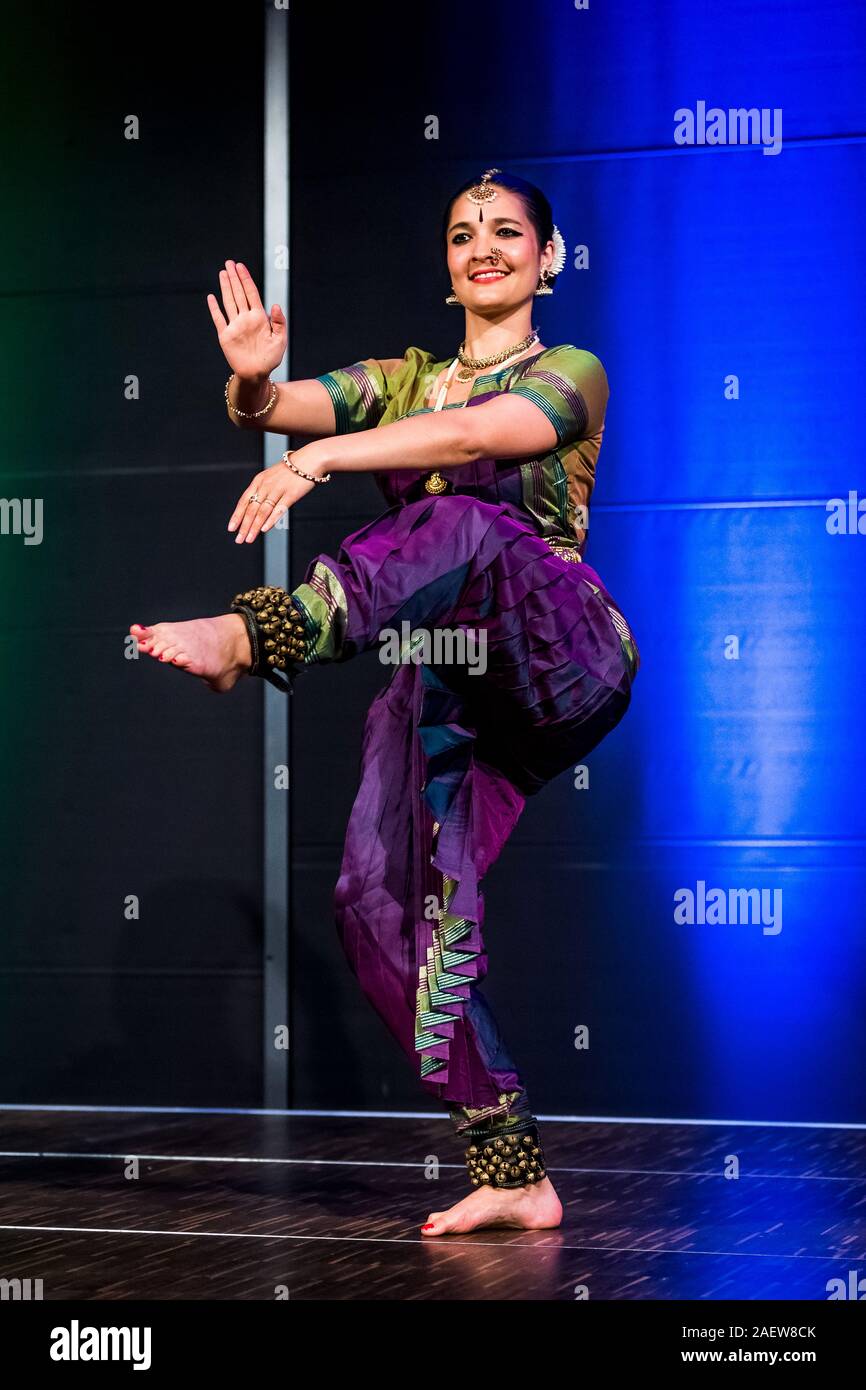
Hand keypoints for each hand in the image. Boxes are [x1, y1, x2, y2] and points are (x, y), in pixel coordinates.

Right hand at [207, 260, 286, 380]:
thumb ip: (279, 322)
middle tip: (229, 263)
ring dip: (225, 287)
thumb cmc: (270, 358)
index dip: (246, 279)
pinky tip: (212, 297)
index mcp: (259, 317)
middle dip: (234, 278)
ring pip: (229, 302)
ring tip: (222, 273)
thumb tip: (275, 305)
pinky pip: (218, 319)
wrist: (257, 374)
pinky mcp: (226, 336)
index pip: (251, 293)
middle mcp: (245, 319)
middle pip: (239, 293)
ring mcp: (235, 326)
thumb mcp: (280, 340)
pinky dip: (214, 309)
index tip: (241, 267)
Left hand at [228, 458, 317, 542]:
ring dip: (254, 527)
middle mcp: (265, 486)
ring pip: (262, 511)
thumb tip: (256, 509)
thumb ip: (263, 492)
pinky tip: (265, 529)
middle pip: (251, 509)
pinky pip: (279, 509)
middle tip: (239, 539)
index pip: (244, 501)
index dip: (237, 515)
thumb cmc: (290, 470)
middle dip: (244, 526)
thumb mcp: (271, 477)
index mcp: (258, 481)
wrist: (309, 459)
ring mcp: (278, 490)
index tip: (231, 528)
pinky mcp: (291, 494)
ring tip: (249, 539)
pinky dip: (271, 520)